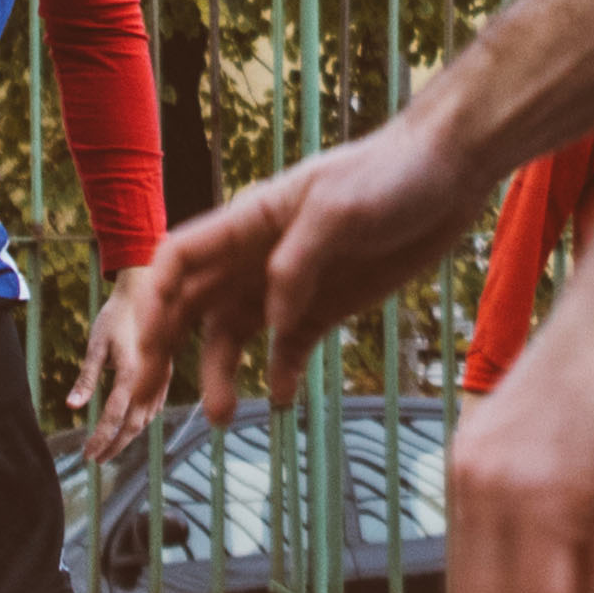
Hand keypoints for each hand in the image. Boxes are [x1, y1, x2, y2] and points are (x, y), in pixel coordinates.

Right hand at [70, 112, 474, 450]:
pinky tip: (280, 400)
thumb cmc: (388, 175)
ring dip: (219, 373)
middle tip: (147, 399)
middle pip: (192, 305)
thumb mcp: (338, 209)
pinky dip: (278, 375)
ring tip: (224, 417)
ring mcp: (289, 285)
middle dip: (164, 350)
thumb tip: (270, 322)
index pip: (178, 259)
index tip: (146, 346)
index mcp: (248, 222)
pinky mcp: (324, 308)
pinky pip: (287, 349)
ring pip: (232, 335)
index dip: (152, 301)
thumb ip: (296, 263)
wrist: (447, 175)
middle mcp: (256, 256)